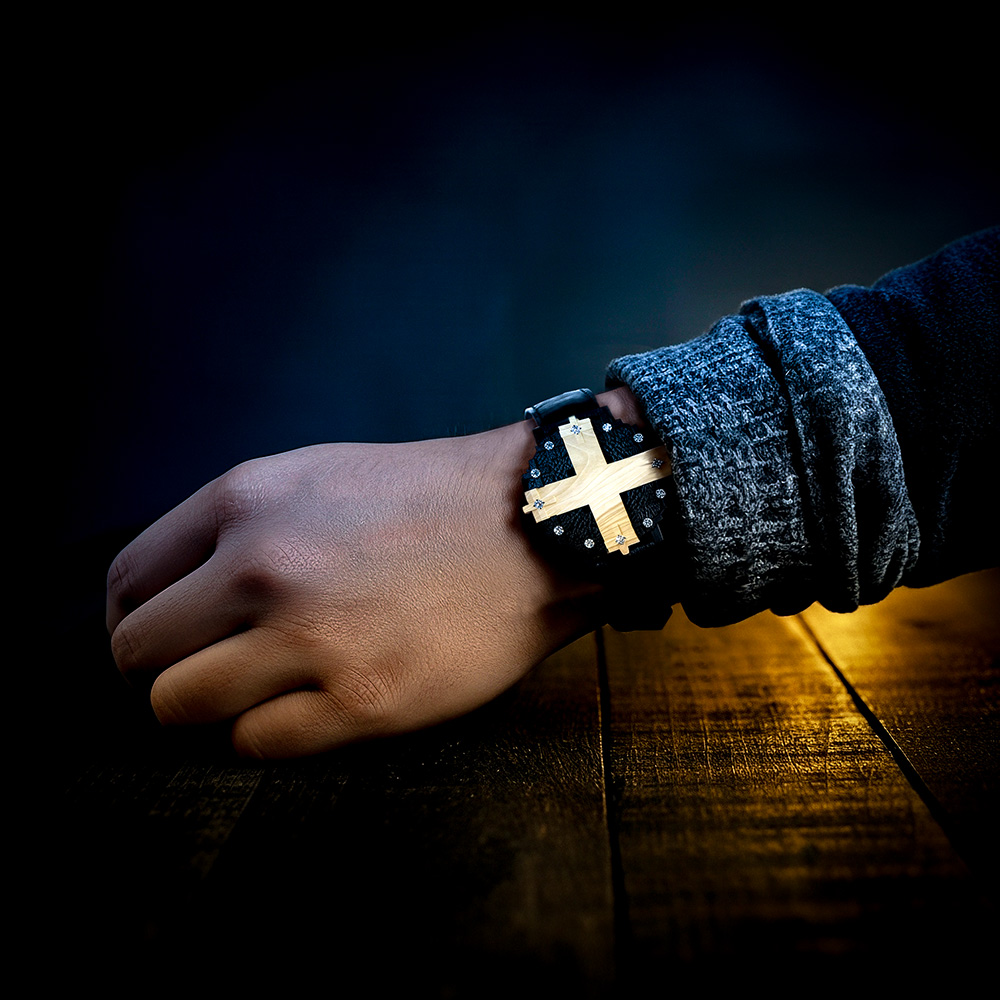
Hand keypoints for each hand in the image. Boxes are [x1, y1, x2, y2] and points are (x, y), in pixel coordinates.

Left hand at [107, 414, 614, 757]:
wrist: (536, 525)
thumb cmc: (429, 499)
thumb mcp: (317, 475)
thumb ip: (237, 526)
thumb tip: (179, 594)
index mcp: (247, 501)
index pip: (127, 581)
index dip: (131, 622)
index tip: (157, 643)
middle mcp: (265, 567)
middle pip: (138, 653)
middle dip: (160, 672)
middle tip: (205, 674)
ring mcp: (313, 639)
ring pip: (181, 707)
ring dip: (209, 708)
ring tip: (256, 694)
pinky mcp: (363, 702)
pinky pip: (256, 743)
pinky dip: (268, 732)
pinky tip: (310, 705)